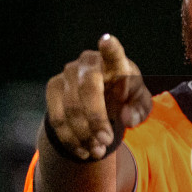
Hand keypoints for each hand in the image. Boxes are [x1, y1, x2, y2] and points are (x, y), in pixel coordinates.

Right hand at [45, 34, 152, 160]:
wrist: (98, 99)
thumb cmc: (124, 97)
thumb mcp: (138, 105)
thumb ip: (139, 110)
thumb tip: (126, 118)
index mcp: (115, 63)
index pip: (113, 53)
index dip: (110, 48)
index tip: (107, 40)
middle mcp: (89, 62)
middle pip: (88, 88)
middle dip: (96, 119)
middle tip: (106, 141)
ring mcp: (68, 73)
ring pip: (71, 108)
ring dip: (85, 135)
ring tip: (98, 151)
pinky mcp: (53, 87)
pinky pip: (57, 117)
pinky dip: (70, 139)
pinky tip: (83, 150)